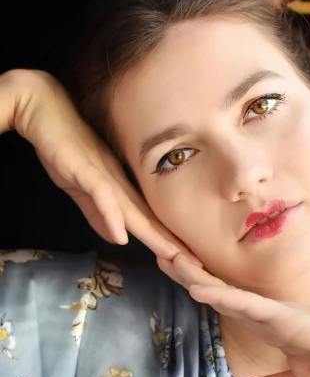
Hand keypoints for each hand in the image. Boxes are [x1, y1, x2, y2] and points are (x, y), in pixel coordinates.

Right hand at [0, 69, 200, 262]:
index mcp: (120, 189)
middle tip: (197, 266)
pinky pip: (101, 194)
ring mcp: (103, 175)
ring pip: (132, 210)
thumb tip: (118, 238)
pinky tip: (122, 234)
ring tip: (173, 256)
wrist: (45, 110)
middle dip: (171, 244)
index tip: (188, 263)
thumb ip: (98, 212)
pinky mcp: (84, 169)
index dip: (167, 242)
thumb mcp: (82, 188)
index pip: (148, 221)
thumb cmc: (65, 147)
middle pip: (148, 219)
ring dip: (153, 235)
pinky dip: (112, 214)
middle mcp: (119, 183)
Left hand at [158, 254, 309, 376]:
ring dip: (194, 275)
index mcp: (269, 324)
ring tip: (164, 257)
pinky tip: (197, 285)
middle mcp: (268, 313)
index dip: (199, 287)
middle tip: (157, 252)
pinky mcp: (288, 318)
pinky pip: (248, 304)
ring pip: (226, 291)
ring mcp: (276, 313)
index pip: (226, 303)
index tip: (173, 272)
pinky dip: (221, 295)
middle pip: (219, 289)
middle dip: (188, 272)